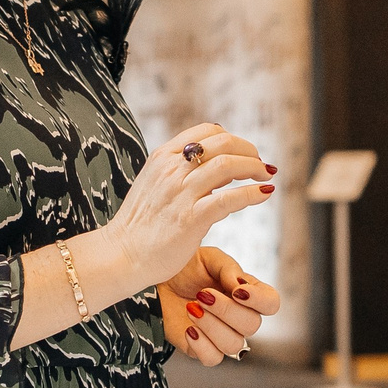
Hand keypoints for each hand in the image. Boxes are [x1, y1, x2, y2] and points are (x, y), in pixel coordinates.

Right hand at [97, 123, 274, 288]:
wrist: (121, 255)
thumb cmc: (140, 225)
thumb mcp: (155, 185)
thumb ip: (179, 173)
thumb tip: (214, 169)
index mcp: (162, 157)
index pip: (206, 131)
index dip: (231, 139)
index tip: (242, 152)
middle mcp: (172, 170)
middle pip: (222, 142)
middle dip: (248, 149)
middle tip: (260, 165)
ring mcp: (181, 193)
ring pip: (228, 164)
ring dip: (255, 167)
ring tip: (266, 176)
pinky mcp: (191, 218)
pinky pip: (229, 198)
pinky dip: (252, 194)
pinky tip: (264, 195)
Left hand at [162, 247, 281, 365]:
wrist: (158, 282)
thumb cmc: (186, 268)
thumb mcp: (208, 258)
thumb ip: (228, 267)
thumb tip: (239, 286)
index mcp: (248, 293)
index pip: (271, 303)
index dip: (259, 300)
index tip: (237, 291)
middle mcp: (240, 317)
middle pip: (252, 325)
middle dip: (226, 310)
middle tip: (202, 294)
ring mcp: (223, 335)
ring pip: (233, 344)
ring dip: (211, 325)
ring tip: (191, 308)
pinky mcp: (203, 349)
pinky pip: (213, 358)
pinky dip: (201, 344)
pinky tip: (189, 328)